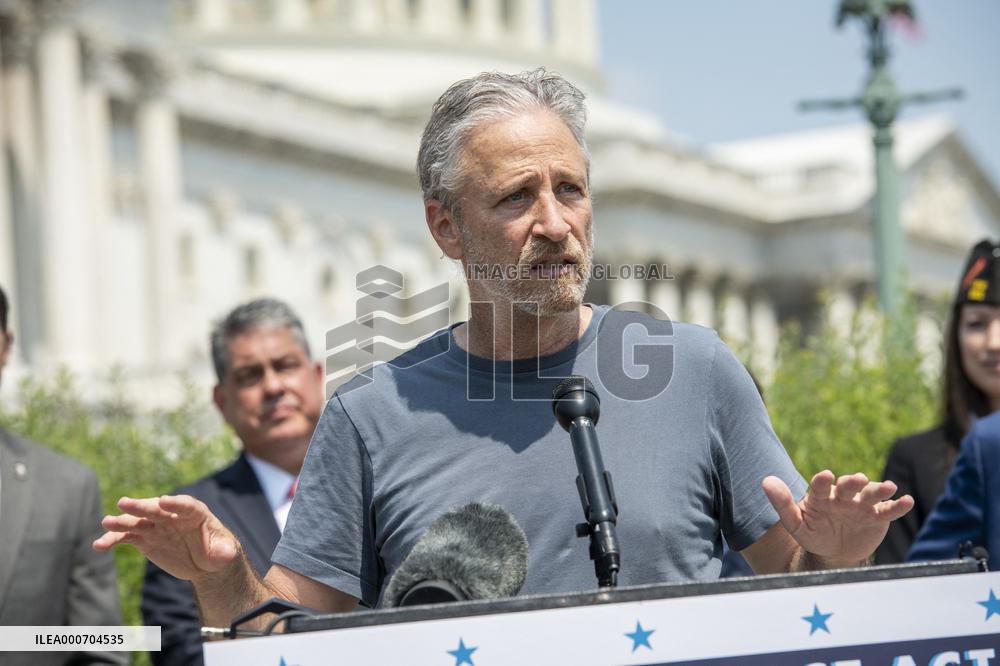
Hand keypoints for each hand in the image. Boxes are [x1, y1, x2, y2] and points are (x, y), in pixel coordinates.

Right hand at [93, 495, 240, 582]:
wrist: (203, 561)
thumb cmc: (217, 551)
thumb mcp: (224, 552)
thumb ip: (224, 551)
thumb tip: (226, 553)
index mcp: (195, 513)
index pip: (185, 504)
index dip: (175, 503)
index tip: (163, 500)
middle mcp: (171, 515)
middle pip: (155, 508)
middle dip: (141, 506)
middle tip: (124, 503)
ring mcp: (156, 525)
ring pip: (137, 521)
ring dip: (121, 521)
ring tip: (106, 522)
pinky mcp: (144, 538)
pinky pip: (126, 537)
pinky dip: (113, 540)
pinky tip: (99, 545)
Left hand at [762, 471, 913, 567]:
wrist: (834, 551)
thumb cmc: (813, 532)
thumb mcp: (796, 523)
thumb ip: (782, 504)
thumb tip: (765, 481)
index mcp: (821, 495)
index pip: (821, 485)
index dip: (824, 481)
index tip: (826, 476)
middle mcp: (843, 496)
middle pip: (849, 486)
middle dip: (854, 482)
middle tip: (858, 479)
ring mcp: (862, 505)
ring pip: (871, 495)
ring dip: (879, 489)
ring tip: (888, 487)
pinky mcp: (878, 517)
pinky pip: (889, 510)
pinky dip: (898, 505)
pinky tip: (906, 500)